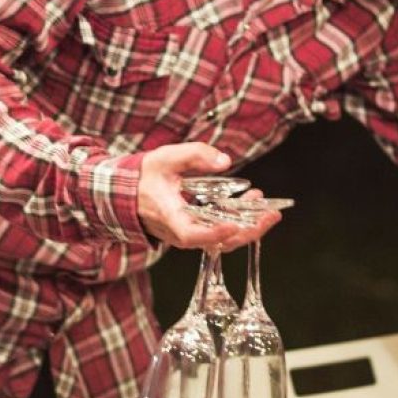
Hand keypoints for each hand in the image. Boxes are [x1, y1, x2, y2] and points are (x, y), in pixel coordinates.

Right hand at [137, 142, 279, 250]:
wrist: (127, 192)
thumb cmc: (144, 177)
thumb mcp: (166, 158)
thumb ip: (195, 155)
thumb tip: (224, 161)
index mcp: (169, 218)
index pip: (191, 235)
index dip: (214, 233)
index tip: (235, 225)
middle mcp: (181, 233)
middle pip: (218, 242)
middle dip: (248, 230)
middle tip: (270, 214)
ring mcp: (190, 235)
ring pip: (224, 240)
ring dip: (248, 226)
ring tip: (267, 208)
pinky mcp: (197, 231)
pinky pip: (222, 233)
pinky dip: (240, 221)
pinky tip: (252, 203)